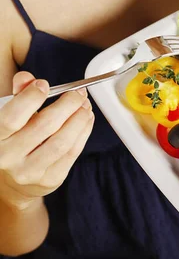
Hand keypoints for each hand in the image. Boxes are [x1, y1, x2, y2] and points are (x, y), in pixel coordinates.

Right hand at [0, 71, 93, 209]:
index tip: (44, 85)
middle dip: (67, 105)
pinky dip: (83, 132)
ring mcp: (30, 172)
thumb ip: (18, 95)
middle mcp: (9, 158)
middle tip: (78, 93)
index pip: (12, 118)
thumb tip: (26, 77)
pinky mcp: (49, 180)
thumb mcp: (9, 116)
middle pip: (44, 127)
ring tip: (85, 105)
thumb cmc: (12, 140)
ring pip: (62, 142)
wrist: (12, 184)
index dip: (30, 98)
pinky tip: (86, 119)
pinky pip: (72, 153)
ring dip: (79, 119)